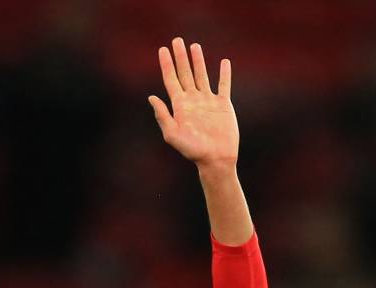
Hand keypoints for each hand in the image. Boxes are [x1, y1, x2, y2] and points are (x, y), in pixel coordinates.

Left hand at [149, 38, 237, 169]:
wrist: (216, 159)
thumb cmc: (193, 151)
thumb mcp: (173, 135)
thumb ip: (162, 116)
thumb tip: (151, 97)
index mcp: (180, 106)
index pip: (171, 80)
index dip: (166, 64)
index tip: (163, 50)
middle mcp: (193, 100)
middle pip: (185, 73)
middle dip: (180, 57)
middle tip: (177, 40)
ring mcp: (208, 101)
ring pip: (202, 75)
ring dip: (198, 61)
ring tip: (194, 46)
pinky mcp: (223, 105)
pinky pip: (223, 85)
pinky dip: (224, 74)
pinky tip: (224, 62)